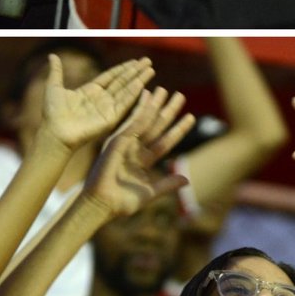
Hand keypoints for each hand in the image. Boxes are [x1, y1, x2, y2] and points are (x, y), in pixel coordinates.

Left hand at [41, 55, 154, 153]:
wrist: (55, 132)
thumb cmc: (52, 113)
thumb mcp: (54, 87)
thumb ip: (57, 71)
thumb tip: (52, 56)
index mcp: (90, 91)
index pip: (110, 76)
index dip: (122, 68)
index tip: (134, 61)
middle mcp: (102, 99)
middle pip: (122, 81)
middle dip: (135, 71)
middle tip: (148, 61)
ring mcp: (108, 108)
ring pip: (126, 90)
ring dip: (139, 79)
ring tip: (150, 69)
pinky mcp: (112, 117)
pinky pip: (125, 103)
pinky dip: (134, 93)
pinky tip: (142, 83)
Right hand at [83, 86, 193, 218]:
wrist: (102, 205)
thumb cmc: (122, 202)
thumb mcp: (150, 192)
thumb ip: (167, 184)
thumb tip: (187, 180)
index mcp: (143, 160)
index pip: (166, 141)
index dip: (179, 129)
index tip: (191, 116)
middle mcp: (135, 149)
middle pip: (157, 126)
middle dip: (168, 110)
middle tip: (180, 95)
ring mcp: (125, 144)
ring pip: (144, 120)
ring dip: (154, 104)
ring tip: (165, 90)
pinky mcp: (116, 141)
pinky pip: (131, 123)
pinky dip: (140, 110)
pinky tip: (148, 97)